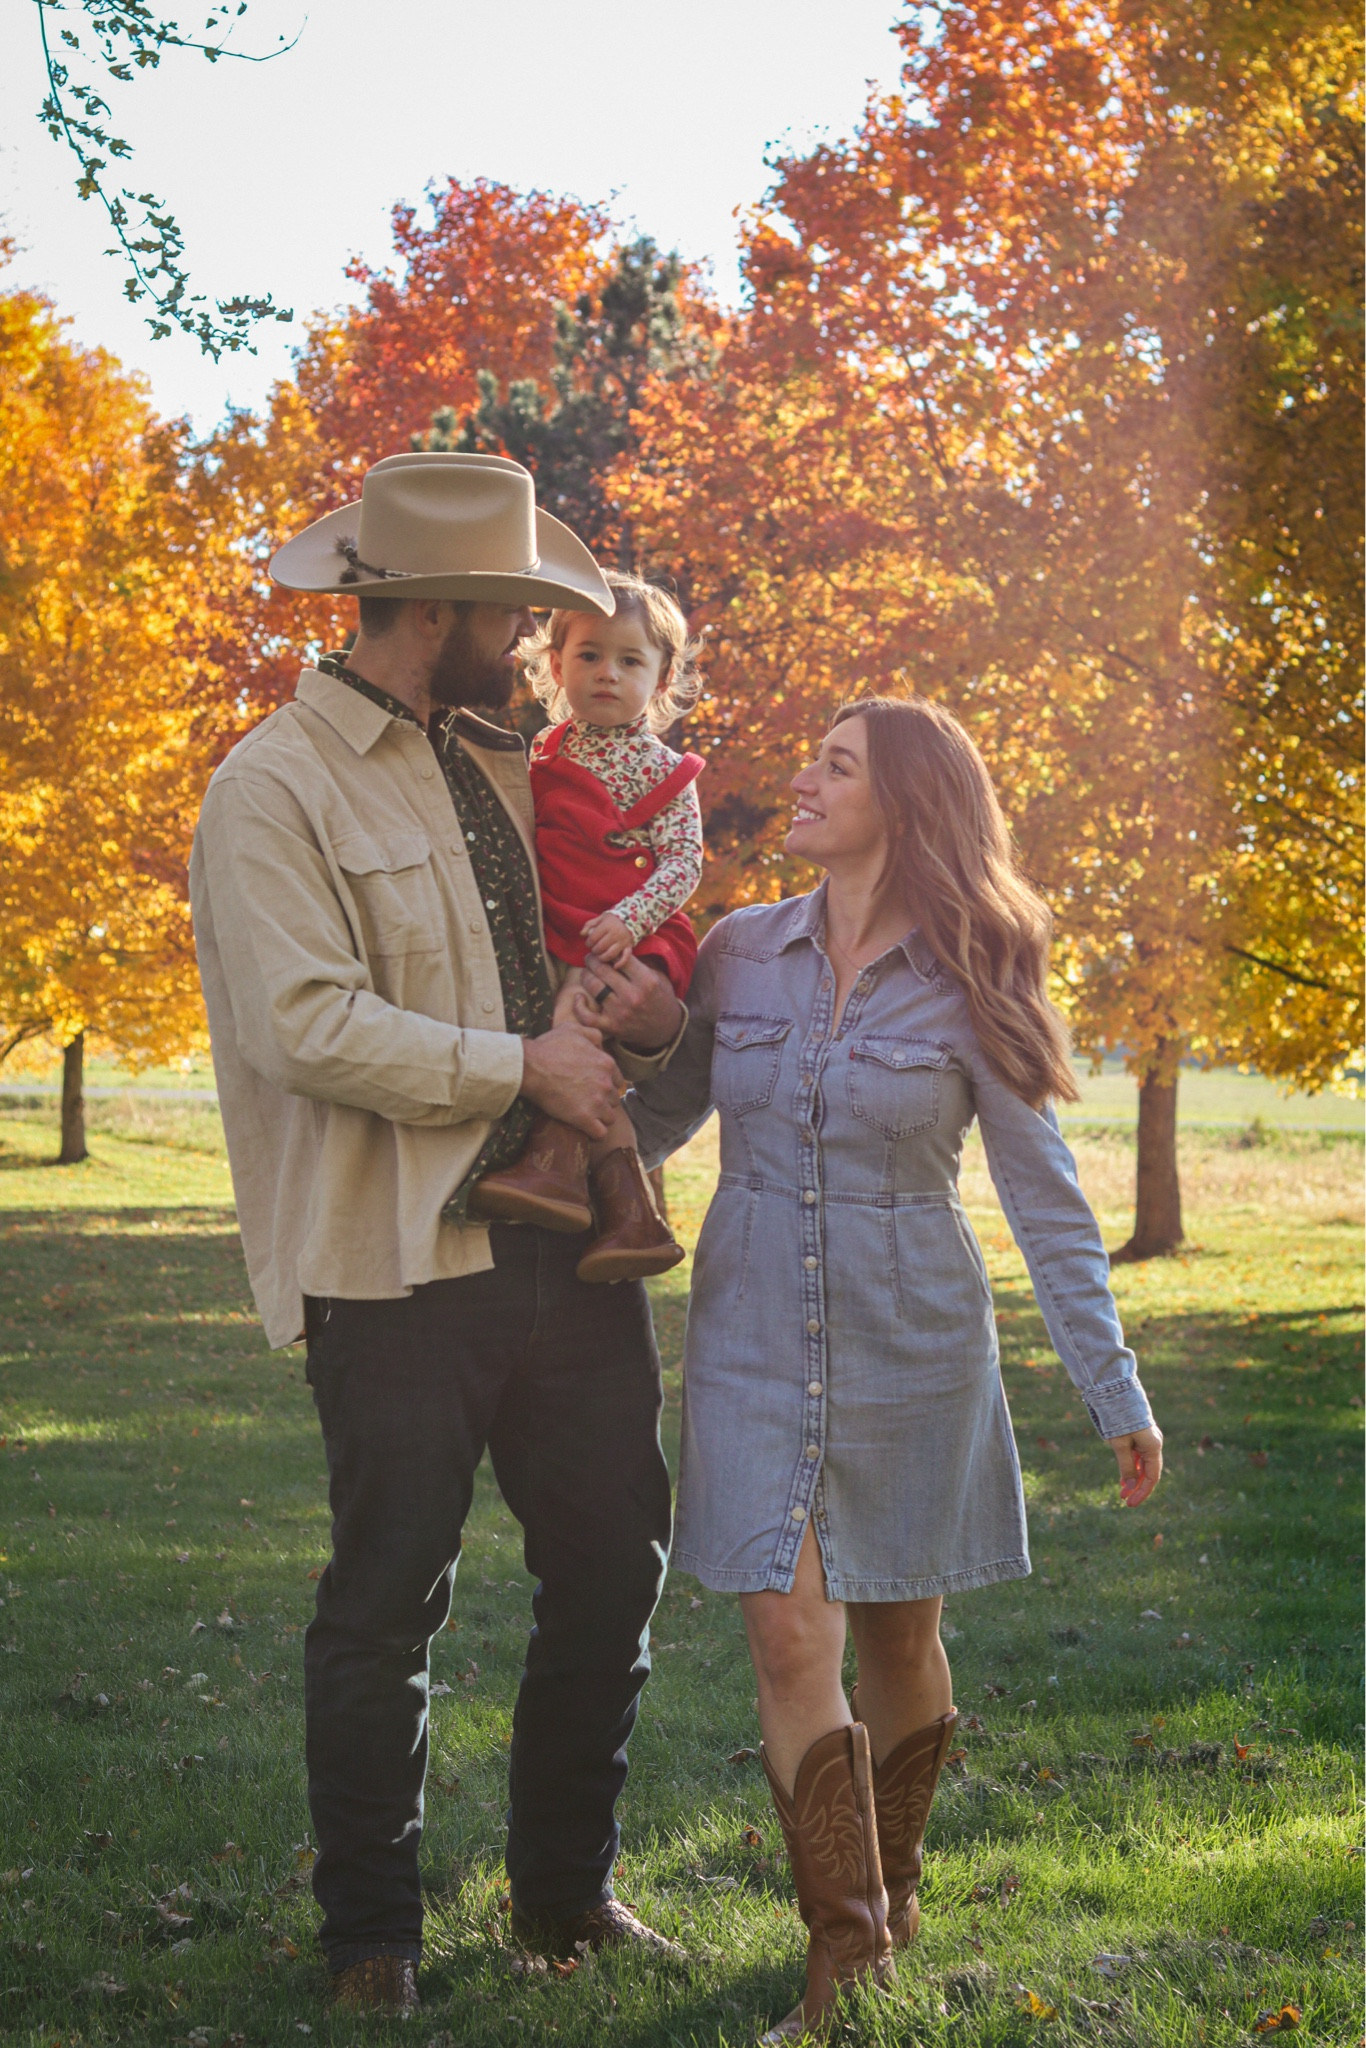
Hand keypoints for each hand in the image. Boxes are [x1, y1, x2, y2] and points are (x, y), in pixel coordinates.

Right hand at [520, 1022, 622, 1138]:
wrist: (530, 1067)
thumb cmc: (547, 1047)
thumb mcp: (573, 1029)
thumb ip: (592, 1034)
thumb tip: (600, 1043)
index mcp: (606, 1064)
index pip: (618, 1082)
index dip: (606, 1087)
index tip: (592, 1089)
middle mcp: (606, 1084)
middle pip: (614, 1101)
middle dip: (603, 1103)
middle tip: (585, 1103)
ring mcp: (597, 1102)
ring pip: (610, 1119)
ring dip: (599, 1119)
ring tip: (584, 1117)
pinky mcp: (585, 1118)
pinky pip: (600, 1134)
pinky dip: (594, 1134)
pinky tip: (584, 1130)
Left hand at [580, 911, 634, 965]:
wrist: (631, 918)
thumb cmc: (612, 920)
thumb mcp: (600, 918)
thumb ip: (589, 925)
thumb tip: (581, 934)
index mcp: (607, 926)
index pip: (593, 938)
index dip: (588, 943)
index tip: (589, 943)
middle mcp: (615, 934)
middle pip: (600, 947)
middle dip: (594, 950)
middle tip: (594, 949)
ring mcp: (623, 941)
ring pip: (610, 954)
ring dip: (603, 958)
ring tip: (600, 956)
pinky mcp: (629, 947)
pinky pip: (625, 958)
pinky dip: (620, 964)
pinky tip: (614, 967)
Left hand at [580, 948, 683, 1051]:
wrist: (666, 1029)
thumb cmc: (660, 997)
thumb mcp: (658, 976)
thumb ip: (640, 961)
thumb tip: (619, 946)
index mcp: (646, 980)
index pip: (619, 957)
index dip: (608, 951)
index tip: (605, 951)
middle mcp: (632, 996)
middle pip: (602, 970)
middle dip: (593, 960)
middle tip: (591, 958)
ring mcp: (620, 1013)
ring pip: (593, 987)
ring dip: (586, 976)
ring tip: (588, 973)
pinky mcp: (611, 1027)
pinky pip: (587, 1016)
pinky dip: (578, 1006)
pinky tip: (579, 997)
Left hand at [1107, 1425, 1163, 1505]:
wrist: (1117, 1393)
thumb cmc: (1119, 1418)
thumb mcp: (1120, 1445)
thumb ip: (1126, 1467)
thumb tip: (1130, 1488)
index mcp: (1153, 1447)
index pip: (1152, 1477)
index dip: (1142, 1492)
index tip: (1130, 1503)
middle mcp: (1154, 1444)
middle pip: (1149, 1472)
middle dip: (1137, 1487)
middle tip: (1123, 1499)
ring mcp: (1148, 1440)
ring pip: (1143, 1465)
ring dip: (1133, 1478)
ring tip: (1122, 1490)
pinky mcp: (1140, 1436)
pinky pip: (1138, 1456)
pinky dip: (1132, 1466)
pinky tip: (1124, 1476)